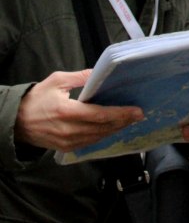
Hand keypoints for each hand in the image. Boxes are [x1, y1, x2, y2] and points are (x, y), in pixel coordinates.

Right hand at [14, 70, 143, 151]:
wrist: (16, 121)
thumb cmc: (37, 98)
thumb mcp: (57, 81)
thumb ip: (80, 77)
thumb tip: (99, 74)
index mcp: (67, 111)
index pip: (99, 115)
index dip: (120, 114)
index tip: (136, 111)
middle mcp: (69, 129)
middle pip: (103, 127)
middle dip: (123, 121)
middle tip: (139, 115)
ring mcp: (67, 141)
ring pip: (99, 137)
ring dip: (115, 129)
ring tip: (129, 121)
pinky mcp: (66, 148)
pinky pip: (90, 143)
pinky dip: (103, 135)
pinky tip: (113, 128)